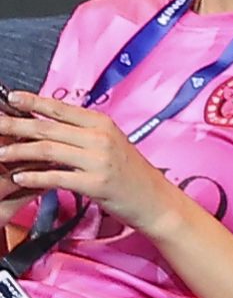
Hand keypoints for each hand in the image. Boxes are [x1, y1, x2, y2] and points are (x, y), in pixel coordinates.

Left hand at [0, 91, 186, 238]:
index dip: (33, 102)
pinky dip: (34, 176)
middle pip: (48, 127)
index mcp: (103, 124)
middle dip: (16, 125)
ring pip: (49, 150)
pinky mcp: (95, 184)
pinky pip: (56, 177)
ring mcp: (99, 160)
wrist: (154, 200)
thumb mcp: (110, 146)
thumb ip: (82, 135)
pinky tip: (19, 177)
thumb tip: (47, 128)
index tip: (11, 97)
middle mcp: (101, 138)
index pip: (61, 109)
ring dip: (18, 152)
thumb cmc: (130, 174)